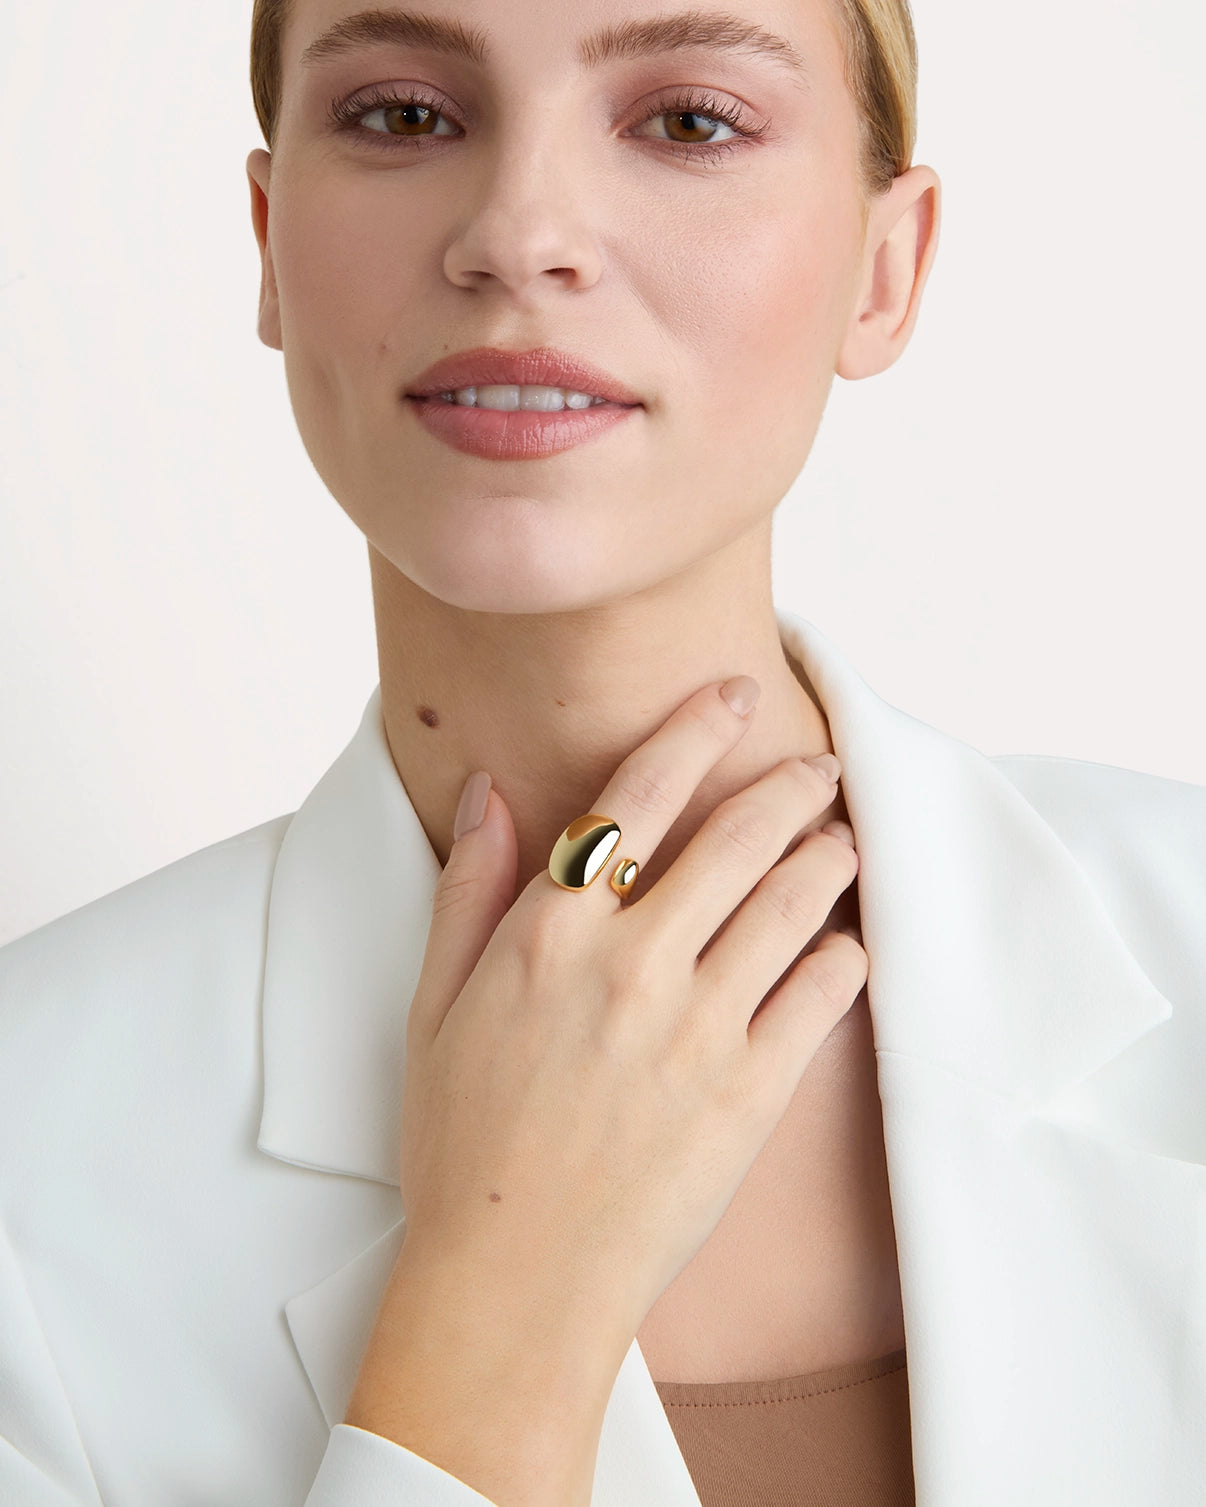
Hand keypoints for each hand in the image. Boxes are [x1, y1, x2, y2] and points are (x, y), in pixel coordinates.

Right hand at [398, 677, 865, 1342]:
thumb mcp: (436, 1007)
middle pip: (739, 836)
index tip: (734, 695)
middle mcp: (634, 965)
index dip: (695, 731)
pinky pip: (821, 995)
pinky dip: (843, 953)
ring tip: (842, 836)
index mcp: (552, 935)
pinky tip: (844, 942)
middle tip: (820, 764)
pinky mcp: (752, 1092)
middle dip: (791, 784)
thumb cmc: (464, 1144)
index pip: (637, 796)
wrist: (515, 1280)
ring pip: (793, 903)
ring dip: (828, 854)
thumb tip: (489, 791)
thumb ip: (470, 890)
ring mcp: (701, 1027)